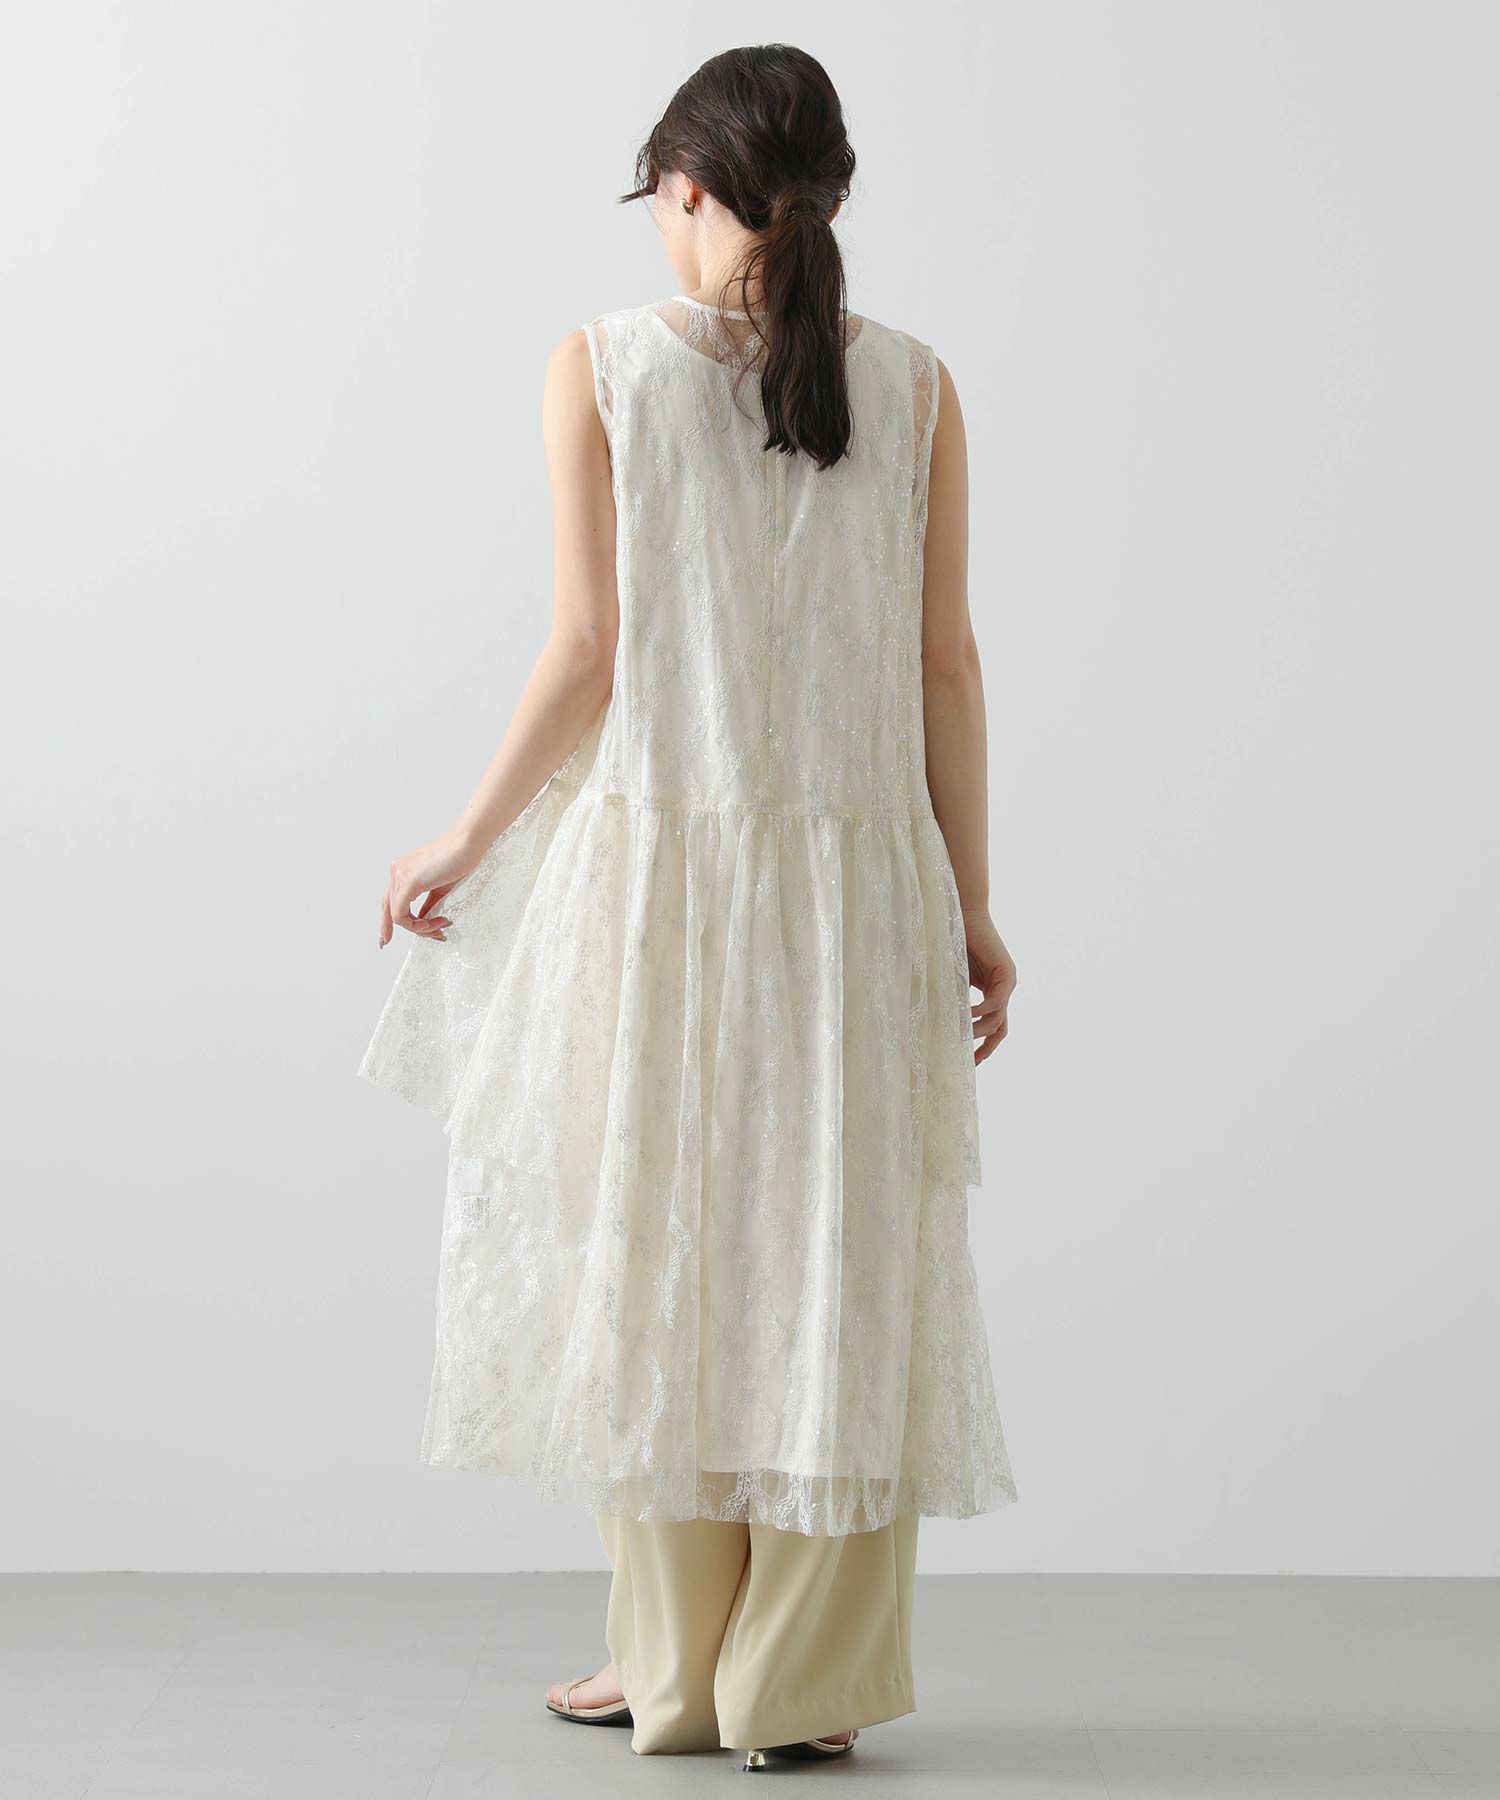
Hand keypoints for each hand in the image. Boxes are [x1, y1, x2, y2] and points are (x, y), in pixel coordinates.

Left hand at [378, 828, 478, 948]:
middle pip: (390, 910)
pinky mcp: (408, 883)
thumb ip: (427, 904)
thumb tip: (422, 920)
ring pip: (396, 915)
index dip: (386, 922)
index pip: (388, 900)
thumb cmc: (459, 860)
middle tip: (434, 934)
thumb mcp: (439, 888)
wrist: (467, 844)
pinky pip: (401, 914)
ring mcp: (399, 875)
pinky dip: (416, 925)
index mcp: (401, 869)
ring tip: (439, 925)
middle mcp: (396, 870)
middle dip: (411, 928)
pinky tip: (432, 923)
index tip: (387, 938)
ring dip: (419, 927)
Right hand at [963, 909, 1015, 1064]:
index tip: (968, 1063)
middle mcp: (1002, 991)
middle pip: (999, 1030)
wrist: (964, 915)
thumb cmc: (953, 942)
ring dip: (979, 1031)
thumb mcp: (950, 978)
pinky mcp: (1007, 974)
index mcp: (990, 993)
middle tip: (969, 1063)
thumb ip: (950, 998)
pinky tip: (966, 1015)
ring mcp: (1007, 983)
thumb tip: (928, 1023)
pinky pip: (996, 1002)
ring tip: (961, 1036)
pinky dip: (981, 1012)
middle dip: (986, 1048)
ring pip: (998, 1020)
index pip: (992, 1028)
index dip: (982, 1047)